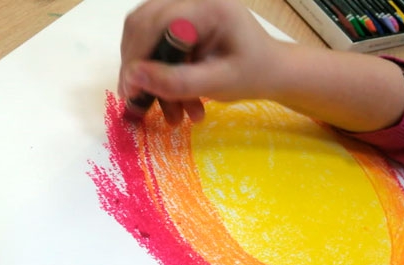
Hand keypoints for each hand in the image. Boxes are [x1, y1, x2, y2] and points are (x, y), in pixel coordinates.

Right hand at [118, 0, 277, 123]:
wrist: (270, 71)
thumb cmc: (252, 74)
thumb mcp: (219, 83)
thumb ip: (178, 81)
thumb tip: (133, 77)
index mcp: (207, 6)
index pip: (156, 23)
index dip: (137, 58)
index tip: (132, 94)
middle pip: (143, 26)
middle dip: (139, 71)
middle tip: (141, 105)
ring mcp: (184, 8)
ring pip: (145, 38)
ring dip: (151, 78)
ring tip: (173, 115)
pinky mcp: (179, 22)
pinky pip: (155, 45)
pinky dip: (161, 76)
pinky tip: (177, 103)